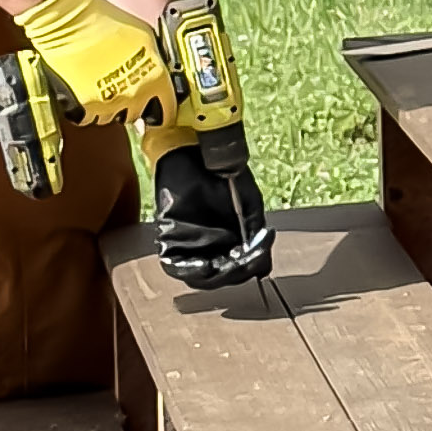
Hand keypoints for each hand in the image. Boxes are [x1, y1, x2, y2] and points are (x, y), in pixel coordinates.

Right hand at [17, 0, 169, 135]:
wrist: (70, 23)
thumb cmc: (103, 22)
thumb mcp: (144, 36)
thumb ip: (154, 60)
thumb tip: (156, 71)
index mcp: (155, 77)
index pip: (168, 108)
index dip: (163, 109)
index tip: (159, 110)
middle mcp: (135, 95)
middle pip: (137, 113)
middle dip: (132, 104)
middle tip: (122, 88)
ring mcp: (109, 104)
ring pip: (112, 117)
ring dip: (108, 106)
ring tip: (99, 85)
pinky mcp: (83, 109)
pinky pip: (88, 117)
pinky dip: (86, 109)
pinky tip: (84, 91)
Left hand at [151, 125, 274, 289]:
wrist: (196, 153)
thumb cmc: (224, 175)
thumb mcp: (248, 205)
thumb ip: (254, 234)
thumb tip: (263, 267)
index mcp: (229, 240)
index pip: (238, 268)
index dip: (249, 269)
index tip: (258, 259)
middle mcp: (208, 246)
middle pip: (220, 276)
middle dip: (234, 273)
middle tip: (243, 263)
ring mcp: (187, 244)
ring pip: (199, 277)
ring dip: (214, 277)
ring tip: (226, 268)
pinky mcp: (168, 239)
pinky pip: (175, 266)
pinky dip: (190, 271)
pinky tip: (206, 267)